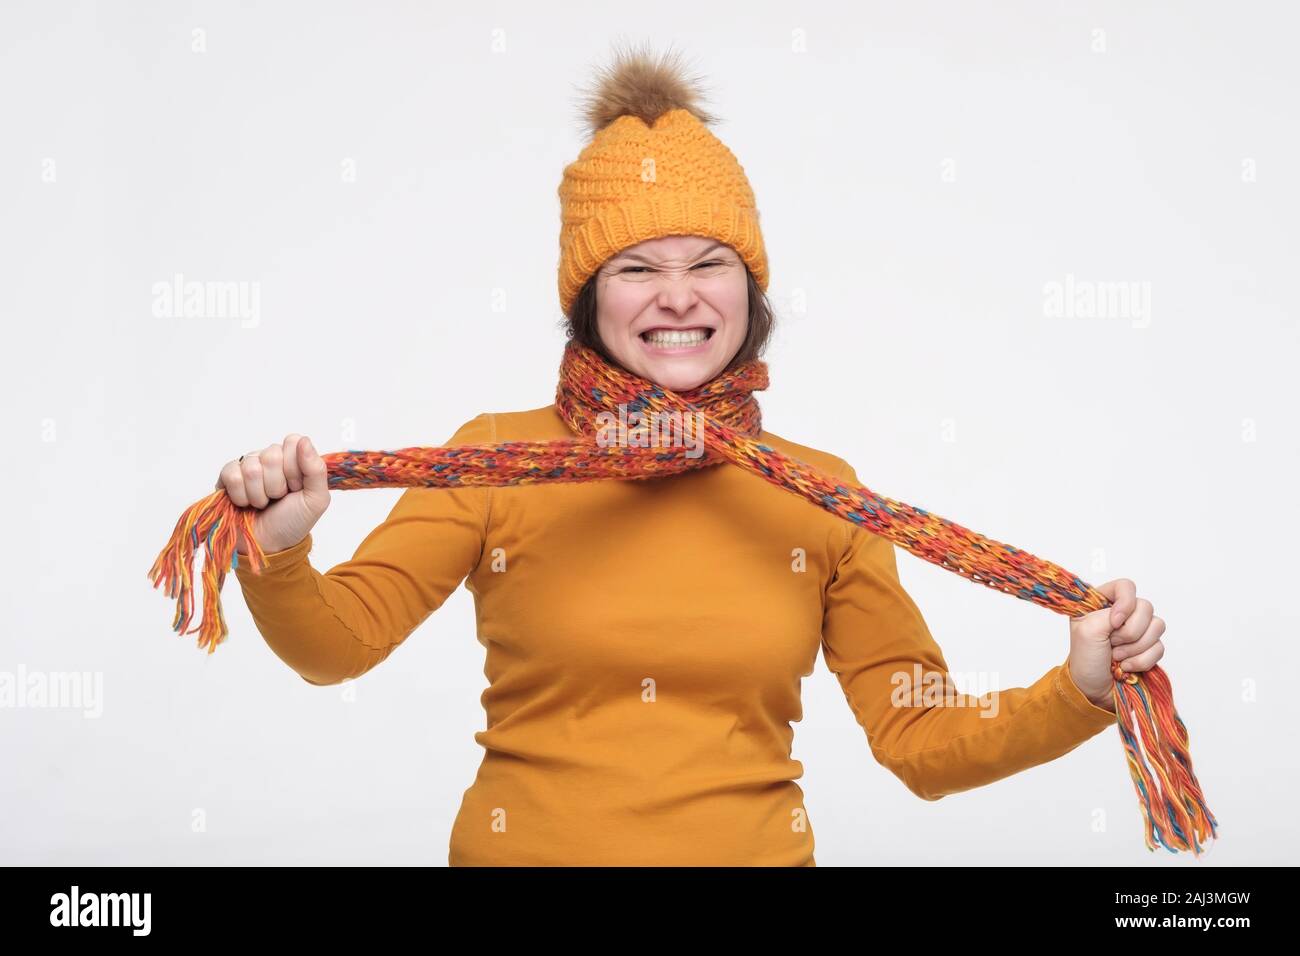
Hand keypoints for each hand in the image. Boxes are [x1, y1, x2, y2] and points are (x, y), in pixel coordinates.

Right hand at [214, 434, 329, 554]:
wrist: (269, 544)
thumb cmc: (293, 521)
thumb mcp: (316, 499)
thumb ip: (316, 469)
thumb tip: (304, 440)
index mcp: (293, 458)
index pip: (292, 442)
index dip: (295, 469)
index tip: (296, 487)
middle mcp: (270, 457)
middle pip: (271, 455)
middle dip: (277, 485)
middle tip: (278, 498)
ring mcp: (248, 465)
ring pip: (251, 467)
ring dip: (259, 494)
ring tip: (263, 503)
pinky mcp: (227, 476)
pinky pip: (231, 475)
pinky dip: (241, 496)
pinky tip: (245, 503)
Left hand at [1067, 578, 1165, 711]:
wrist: (1093, 690)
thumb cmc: (1085, 659)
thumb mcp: (1087, 632)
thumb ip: (1108, 614)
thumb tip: (1126, 615)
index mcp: (1102, 603)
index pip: (1126, 586)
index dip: (1125, 603)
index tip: (1114, 622)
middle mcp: (1122, 613)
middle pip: (1146, 607)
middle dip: (1129, 632)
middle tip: (1111, 645)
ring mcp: (1138, 630)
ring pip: (1158, 626)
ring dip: (1135, 647)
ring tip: (1117, 657)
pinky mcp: (1149, 648)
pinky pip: (1160, 647)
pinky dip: (1142, 660)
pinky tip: (1126, 666)